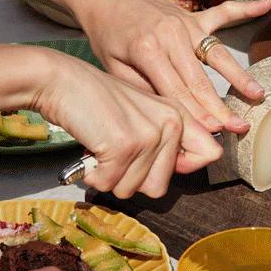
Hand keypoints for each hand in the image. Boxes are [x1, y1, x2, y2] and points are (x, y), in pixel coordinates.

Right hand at [37, 50, 221, 197]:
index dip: (183, 168)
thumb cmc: (96, 102)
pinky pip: (110, 184)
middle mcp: (170, 123)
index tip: (153, 163)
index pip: (210, 153)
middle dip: (132, 180)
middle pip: (160, 186)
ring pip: (133, 189)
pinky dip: (94, 176)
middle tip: (116, 155)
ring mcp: (149, 134)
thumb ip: (166, 139)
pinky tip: (90, 153)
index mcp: (178, 115)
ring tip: (102, 149)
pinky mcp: (124, 145)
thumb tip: (185, 168)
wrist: (60, 81)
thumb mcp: (142, 115)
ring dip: (110, 178)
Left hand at [74, 0, 270, 134]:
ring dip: (239, 76)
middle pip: (200, 79)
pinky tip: (267, 4)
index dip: (195, 114)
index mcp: (147, 50)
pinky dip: (247, 8)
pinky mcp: (194, 17)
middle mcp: (171, 35)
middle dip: (220, 107)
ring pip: (217, 54)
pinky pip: (223, 14)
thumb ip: (143, 90)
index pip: (176, 91)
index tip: (212, 133)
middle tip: (238, 127)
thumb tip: (170, 119)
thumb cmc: (108, 36)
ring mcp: (185, 23)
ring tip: (258, 94)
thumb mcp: (113, 67)